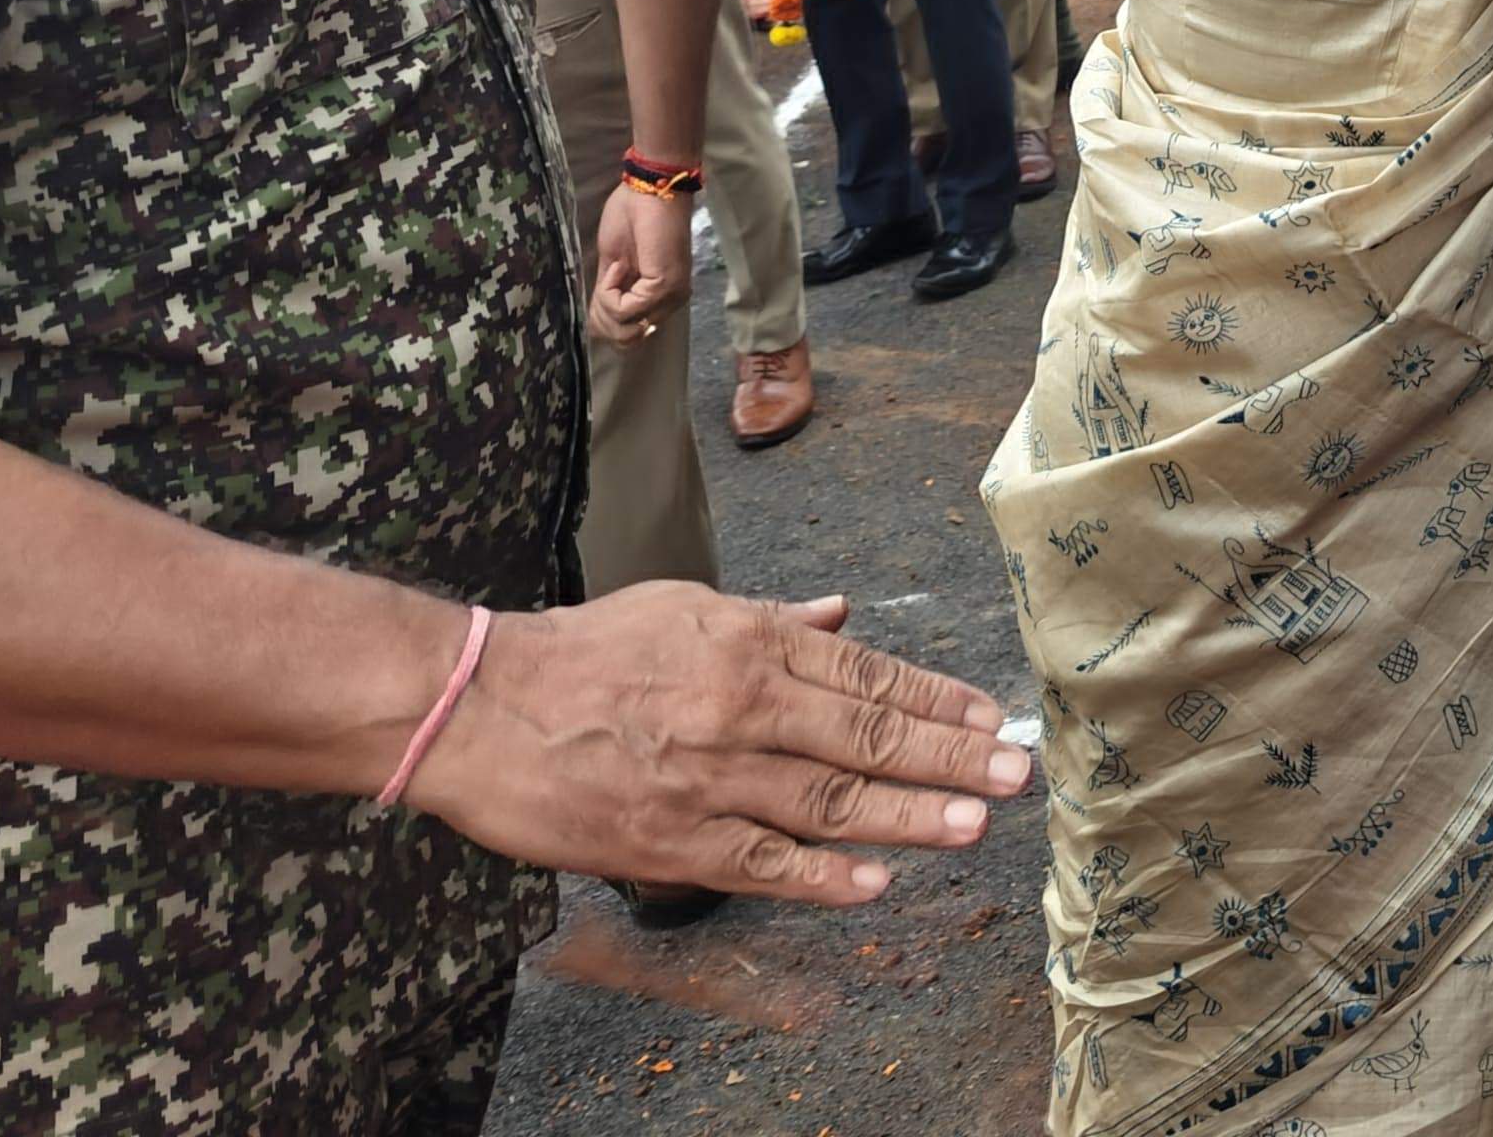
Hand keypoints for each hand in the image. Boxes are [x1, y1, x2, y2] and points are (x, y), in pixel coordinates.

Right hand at [403, 587, 1029, 905]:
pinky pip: (759, 862)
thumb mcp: (687, 607)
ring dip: (907, 816)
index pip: (867, 672)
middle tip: (1013, 774)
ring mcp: (708, 776)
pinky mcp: (667, 838)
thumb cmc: (584, 651)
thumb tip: (842, 613)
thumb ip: (772, 618)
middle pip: (866, 733)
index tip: (989, 717)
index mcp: (750, 642)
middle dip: (948, 756)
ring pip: (827, 800)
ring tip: (971, 826)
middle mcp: (741, 704)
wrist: (478, 704)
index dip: (936, 698)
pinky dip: (820, 877)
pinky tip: (874, 884)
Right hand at [588, 180, 692, 344]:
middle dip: (601, 317)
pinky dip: (610, 290)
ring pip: (623, 328)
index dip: (603, 320)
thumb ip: (611, 296)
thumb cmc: (631, 218)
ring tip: (614, 269)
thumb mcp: (613, 265)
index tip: (602, 286)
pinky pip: (625, 309)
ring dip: (605, 301)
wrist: (648, 189)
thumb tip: (598, 326)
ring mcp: (670, 297)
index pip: (628, 337)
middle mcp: (670, 302)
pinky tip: (619, 265)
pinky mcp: (664, 287)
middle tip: (604, 282)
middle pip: (624, 339)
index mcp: (659, 298)